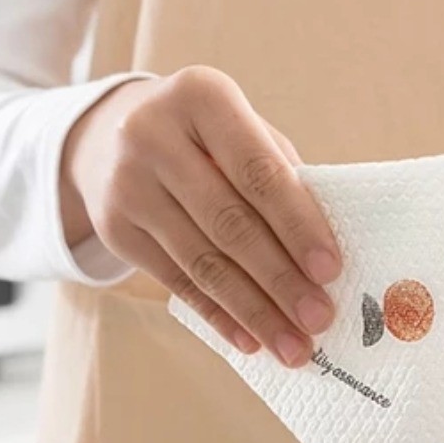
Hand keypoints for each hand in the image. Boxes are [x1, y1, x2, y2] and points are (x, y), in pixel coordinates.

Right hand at [61, 66, 341, 364]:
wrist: (113, 133)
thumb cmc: (209, 137)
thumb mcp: (245, 132)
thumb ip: (283, 179)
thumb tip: (323, 260)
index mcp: (202, 97)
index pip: (260, 172)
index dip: (297, 225)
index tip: (331, 270)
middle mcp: (152, 135)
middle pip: (229, 223)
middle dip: (280, 280)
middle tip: (318, 319)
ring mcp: (125, 184)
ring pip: (202, 262)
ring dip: (253, 311)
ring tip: (293, 345)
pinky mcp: (112, 228)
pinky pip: (175, 281)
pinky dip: (218, 316)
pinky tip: (249, 340)